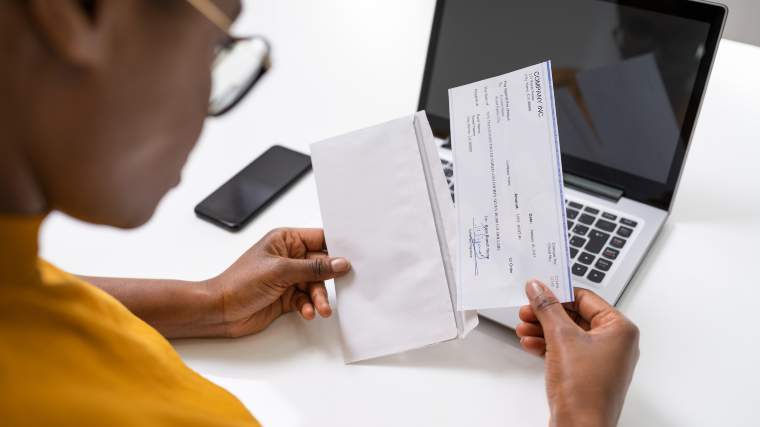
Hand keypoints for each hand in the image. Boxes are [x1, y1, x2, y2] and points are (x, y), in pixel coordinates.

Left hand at [205, 228, 350, 337]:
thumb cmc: (239, 283)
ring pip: (315, 285)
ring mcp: (288, 278)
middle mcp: (289, 257)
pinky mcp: (286, 296)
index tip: (353, 258)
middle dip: (329, 279)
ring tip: (320, 309)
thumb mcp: (281, 271)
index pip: (320, 239)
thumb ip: (313, 268)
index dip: (337, 248)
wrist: (219, 311)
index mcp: (285, 240)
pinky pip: (306, 299)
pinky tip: (306, 312)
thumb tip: (340, 263)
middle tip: (340, 289)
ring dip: (319, 297)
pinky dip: (308, 306)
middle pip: (322, 265)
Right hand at [516, 281, 639, 426]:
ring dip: (543, 329)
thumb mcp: (561, 338)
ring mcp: (602, 360)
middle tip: (527, 310)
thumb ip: (547, 308)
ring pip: (568, 334)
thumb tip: (539, 288)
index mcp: (620, 329)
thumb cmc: (585, 391)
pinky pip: (566, 350)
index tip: (538, 290)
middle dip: (547, 314)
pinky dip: (548, 345)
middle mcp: (615, 343)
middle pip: (575, 315)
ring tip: (524, 328)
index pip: (585, 297)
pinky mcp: (587, 373)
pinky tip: (531, 344)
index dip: (559, 293)